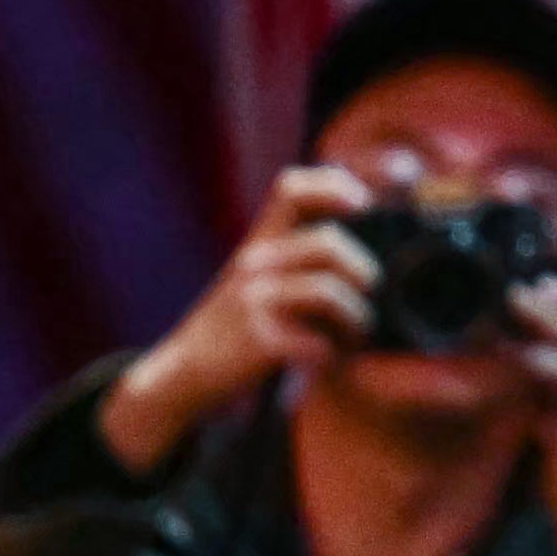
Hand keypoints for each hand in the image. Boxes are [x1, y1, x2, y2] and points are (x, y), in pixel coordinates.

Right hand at [109, 166, 377, 470]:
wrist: (186, 370)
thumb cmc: (241, 324)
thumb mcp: (262, 276)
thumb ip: (301, 254)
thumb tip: (370, 256)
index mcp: (261, 241)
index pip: (292, 189)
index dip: (333, 185)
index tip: (364, 205)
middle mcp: (255, 262)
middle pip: (329, 243)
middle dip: (362, 271)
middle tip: (367, 296)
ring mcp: (254, 299)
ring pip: (328, 292)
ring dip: (356, 320)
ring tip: (355, 336)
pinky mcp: (258, 339)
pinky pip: (318, 343)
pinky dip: (332, 356)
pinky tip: (325, 361)